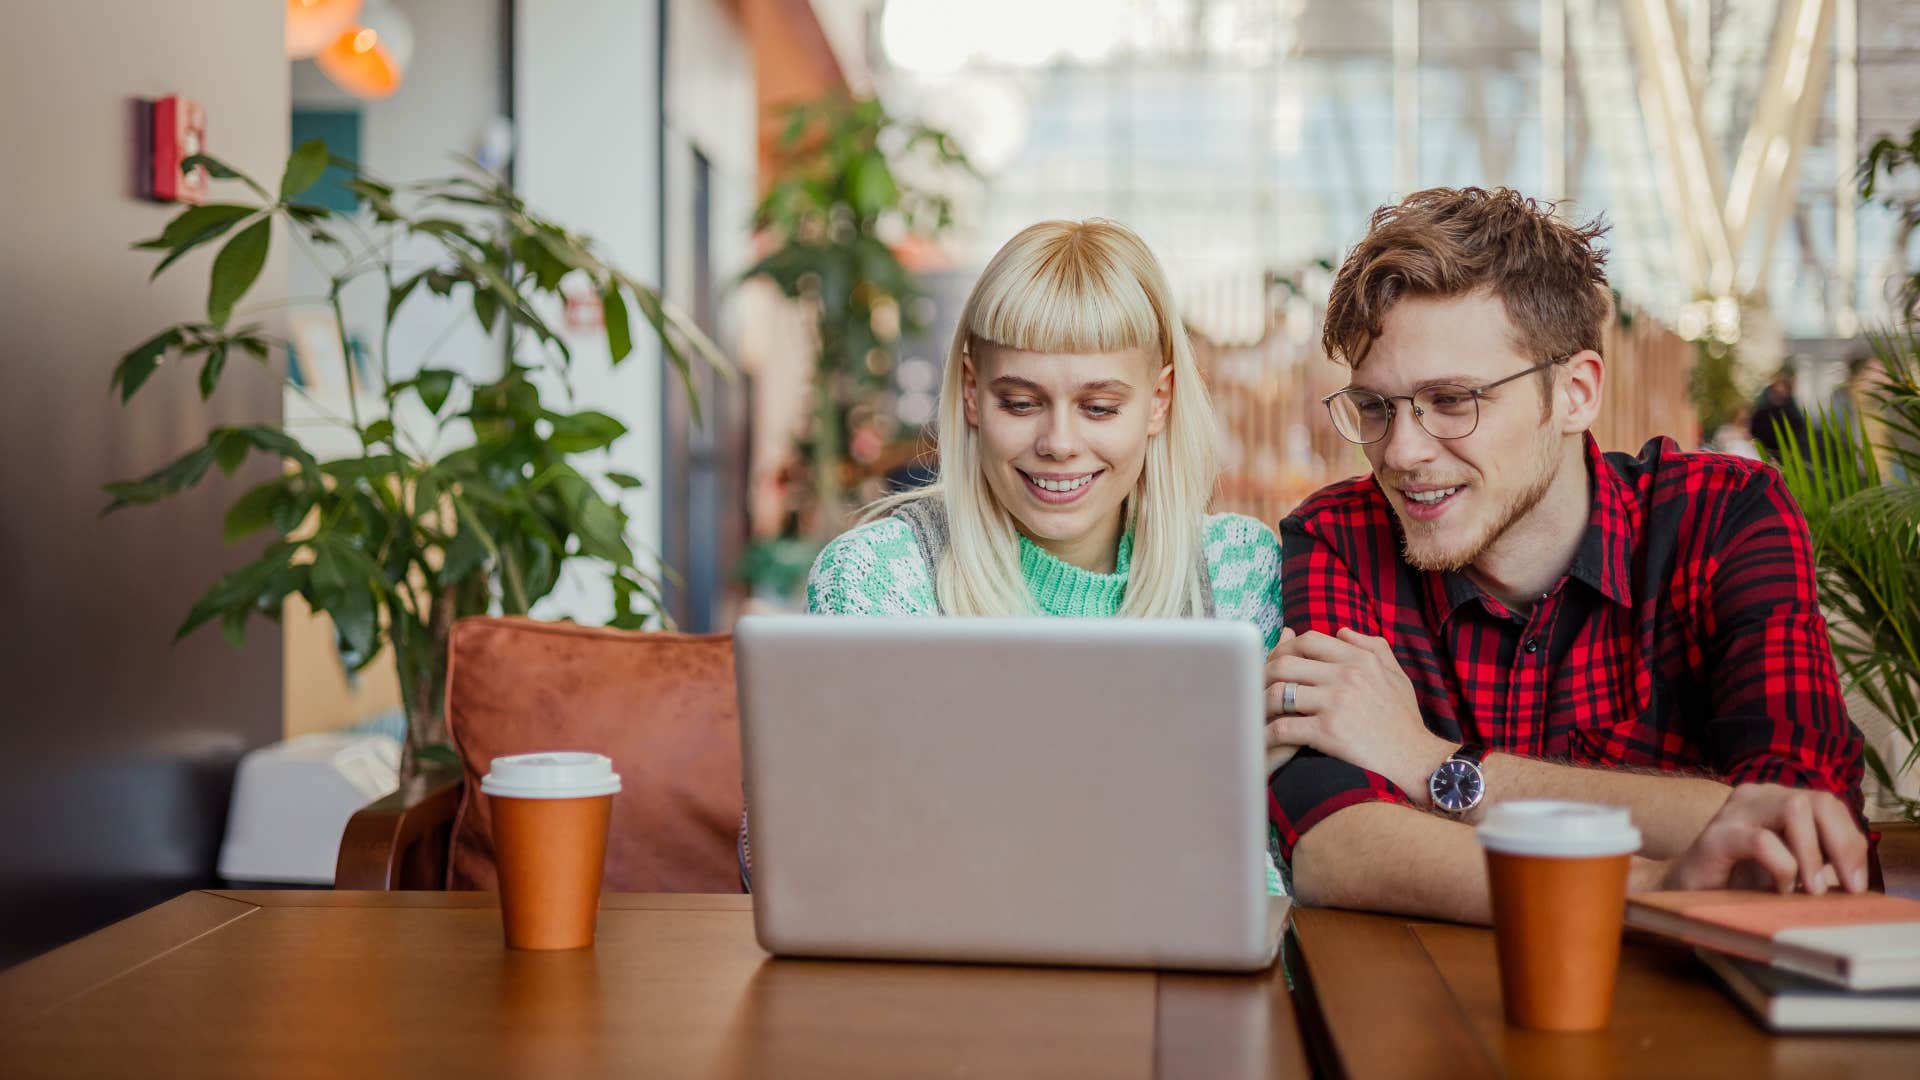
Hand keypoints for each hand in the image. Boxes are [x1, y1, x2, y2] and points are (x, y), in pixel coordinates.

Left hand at [1263, 627, 1452, 799]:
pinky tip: (1260, 740)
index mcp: (1359, 659)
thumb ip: (1372, 647)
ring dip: (1258, 704)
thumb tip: (1341, 630)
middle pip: (1285, 663)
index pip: (1308, 641)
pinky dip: (1265, 734)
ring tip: (1252, 714)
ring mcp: (1336, 703)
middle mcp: (1346, 676)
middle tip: (1254, 689)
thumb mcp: (1396, 676)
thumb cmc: (1404, 723)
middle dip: (1263, 675)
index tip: (1275, 665)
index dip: (1285, 650)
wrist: (1416, 762)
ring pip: (1278, 692)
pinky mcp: (1328, 732)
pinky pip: (1282, 727)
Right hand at [1657, 783, 1867, 894]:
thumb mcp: (1789, 866)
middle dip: (1841, 845)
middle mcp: (1757, 797)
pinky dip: (1782, 868)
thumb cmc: (1739, 880)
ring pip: (1794, 808)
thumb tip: (1856, 876)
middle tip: (1845, 888)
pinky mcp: (1715, 837)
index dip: (1850, 842)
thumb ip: (1818, 858)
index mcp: (1777, 801)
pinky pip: (1762, 841)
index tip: (1855, 885)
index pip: (1829, 805)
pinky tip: (1778, 890)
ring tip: (1809, 890)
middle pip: (1818, 800)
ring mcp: (1734, 812)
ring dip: (1812, 854)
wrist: (1685, 893)